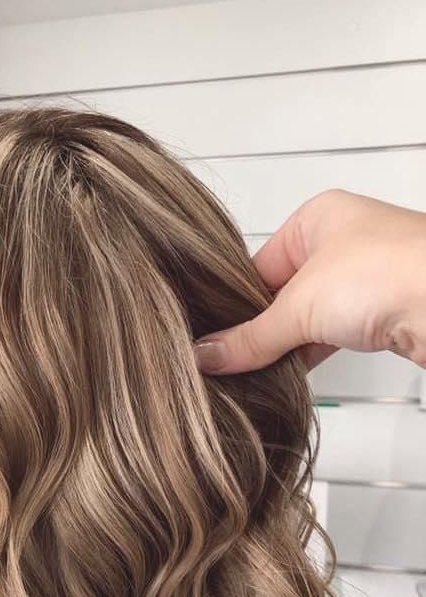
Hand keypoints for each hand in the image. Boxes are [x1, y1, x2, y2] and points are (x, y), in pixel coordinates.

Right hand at [193, 189, 425, 373]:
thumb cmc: (389, 272)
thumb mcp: (300, 306)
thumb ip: (250, 337)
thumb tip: (206, 355)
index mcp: (315, 219)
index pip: (256, 267)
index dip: (233, 305)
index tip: (211, 338)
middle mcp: (339, 243)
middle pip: (279, 296)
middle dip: (258, 330)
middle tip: (227, 361)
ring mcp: (362, 280)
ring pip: (305, 319)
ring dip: (284, 347)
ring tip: (251, 373)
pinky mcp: (380, 314)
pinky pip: (329, 337)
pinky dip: (308, 357)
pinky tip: (285, 378)